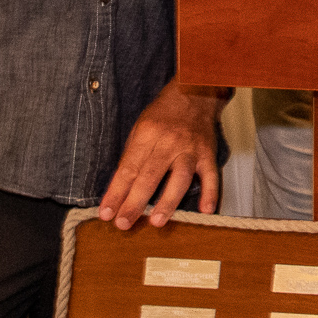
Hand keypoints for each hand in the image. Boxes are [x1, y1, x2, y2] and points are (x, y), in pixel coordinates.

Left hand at [98, 83, 226, 229]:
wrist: (195, 93)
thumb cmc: (163, 115)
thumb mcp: (139, 128)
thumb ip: (132, 157)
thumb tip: (120, 189)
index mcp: (147, 134)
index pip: (128, 168)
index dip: (116, 192)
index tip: (106, 213)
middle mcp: (169, 142)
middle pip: (150, 176)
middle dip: (135, 202)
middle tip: (123, 223)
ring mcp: (191, 148)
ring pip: (180, 177)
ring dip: (168, 200)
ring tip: (158, 222)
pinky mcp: (208, 153)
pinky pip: (211, 175)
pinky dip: (210, 193)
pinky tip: (206, 210)